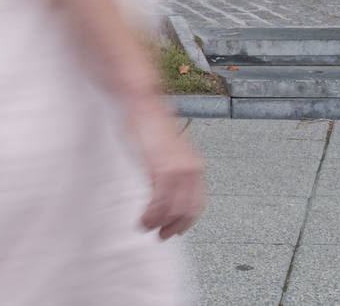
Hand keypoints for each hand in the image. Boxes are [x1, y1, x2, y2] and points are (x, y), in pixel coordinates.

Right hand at [132, 116, 204, 239]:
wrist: (142, 104)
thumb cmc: (149, 124)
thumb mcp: (164, 152)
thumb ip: (168, 170)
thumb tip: (163, 189)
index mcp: (194, 165)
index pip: (197, 203)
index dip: (186, 220)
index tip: (175, 229)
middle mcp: (191, 169)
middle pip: (189, 210)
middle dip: (175, 226)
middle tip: (161, 235)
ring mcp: (177, 169)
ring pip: (174, 209)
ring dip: (160, 223)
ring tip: (147, 227)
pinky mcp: (162, 168)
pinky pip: (160, 201)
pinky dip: (152, 215)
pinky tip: (144, 218)